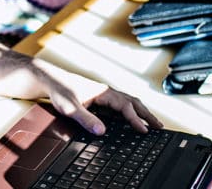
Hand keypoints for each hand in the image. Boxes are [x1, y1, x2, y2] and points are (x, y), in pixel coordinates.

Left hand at [46, 79, 163, 135]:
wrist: (50, 80)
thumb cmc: (60, 91)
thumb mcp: (70, 107)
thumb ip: (85, 119)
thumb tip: (101, 132)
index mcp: (104, 92)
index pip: (125, 107)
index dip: (135, 119)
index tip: (144, 131)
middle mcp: (107, 91)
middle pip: (133, 102)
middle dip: (147, 115)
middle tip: (160, 127)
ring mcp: (105, 94)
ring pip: (129, 102)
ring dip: (141, 113)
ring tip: (152, 124)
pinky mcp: (100, 98)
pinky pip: (121, 104)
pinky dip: (132, 111)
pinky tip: (133, 120)